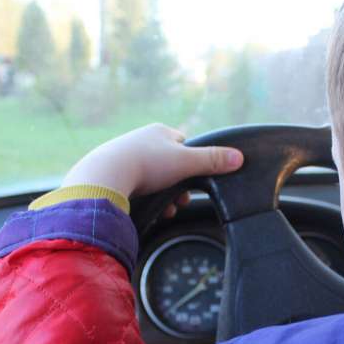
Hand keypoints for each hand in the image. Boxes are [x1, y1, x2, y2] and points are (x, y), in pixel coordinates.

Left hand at [62, 123, 243, 197]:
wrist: (104, 177)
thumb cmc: (147, 164)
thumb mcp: (187, 162)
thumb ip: (213, 161)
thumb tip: (240, 157)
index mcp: (159, 132)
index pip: (184, 145)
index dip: (192, 164)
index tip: (194, 180)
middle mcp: (140, 141)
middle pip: (170, 167)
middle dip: (179, 187)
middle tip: (182, 202)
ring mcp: (124, 158)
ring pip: (154, 181)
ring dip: (165, 198)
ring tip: (167, 211)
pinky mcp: (111, 176)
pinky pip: (136, 189)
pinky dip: (146, 201)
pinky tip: (149, 211)